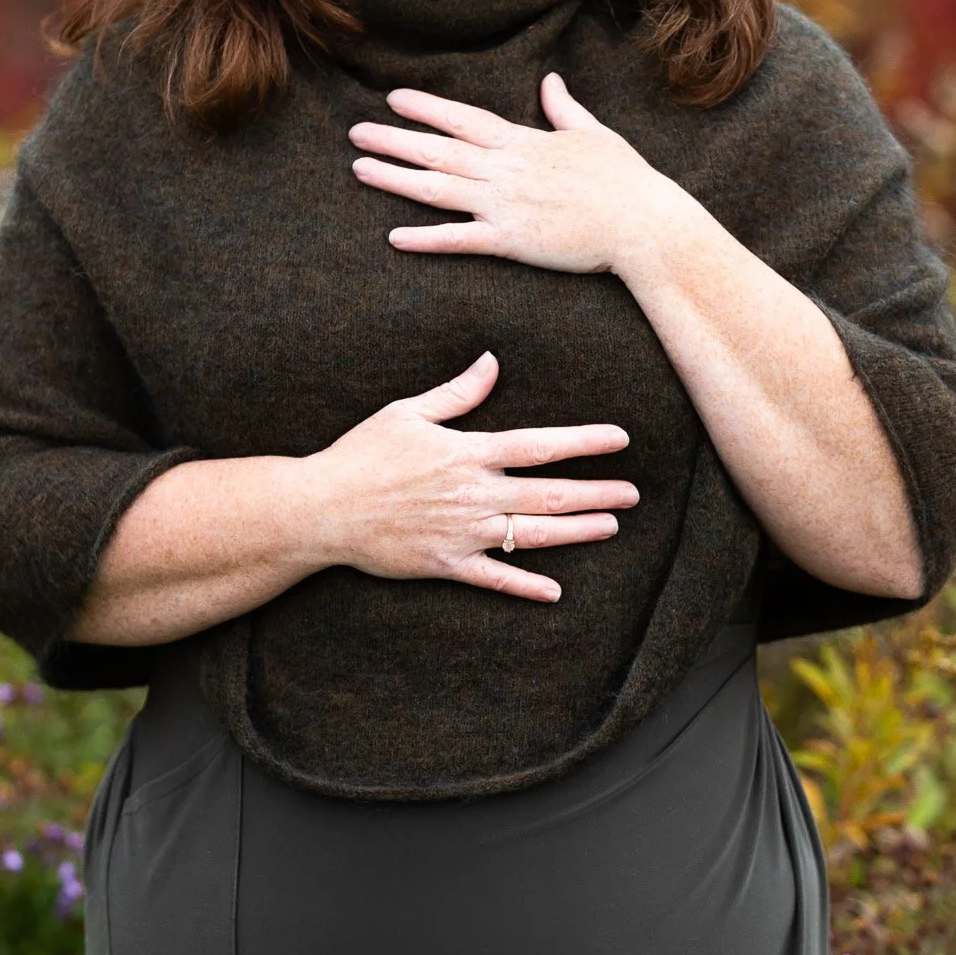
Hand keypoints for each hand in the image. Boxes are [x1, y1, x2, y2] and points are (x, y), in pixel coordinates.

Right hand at [301, 350, 637, 603]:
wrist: (323, 508)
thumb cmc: (362, 454)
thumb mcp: (408, 411)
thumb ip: (457, 394)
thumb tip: (492, 362)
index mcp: (467, 452)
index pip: (539, 446)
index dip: (583, 442)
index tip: (619, 440)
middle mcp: (473, 494)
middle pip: (548, 493)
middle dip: (596, 493)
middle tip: (632, 493)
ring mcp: (463, 533)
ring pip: (533, 535)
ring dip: (576, 531)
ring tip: (611, 526)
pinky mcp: (445, 564)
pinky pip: (494, 579)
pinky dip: (525, 586)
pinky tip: (555, 591)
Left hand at [348, 72, 665, 273]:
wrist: (645, 224)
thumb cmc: (626, 181)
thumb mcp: (595, 134)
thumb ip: (565, 109)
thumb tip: (551, 81)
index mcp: (524, 142)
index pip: (464, 119)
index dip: (426, 108)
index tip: (393, 99)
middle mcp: (506, 170)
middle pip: (438, 150)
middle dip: (393, 139)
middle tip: (355, 133)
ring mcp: (506, 205)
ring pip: (438, 188)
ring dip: (395, 179)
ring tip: (360, 170)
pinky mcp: (512, 242)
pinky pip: (460, 240)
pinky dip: (426, 239)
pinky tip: (395, 237)